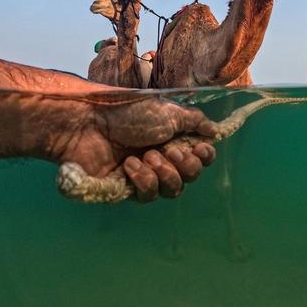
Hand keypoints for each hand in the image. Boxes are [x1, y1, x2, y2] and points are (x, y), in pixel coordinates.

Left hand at [47, 93, 216, 201]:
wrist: (90, 124)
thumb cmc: (128, 112)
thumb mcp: (168, 111)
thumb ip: (195, 121)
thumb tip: (216, 130)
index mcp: (173, 137)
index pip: (200, 157)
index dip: (203, 156)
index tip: (199, 148)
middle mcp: (162, 157)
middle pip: (190, 176)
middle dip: (184, 165)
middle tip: (167, 150)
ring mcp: (145, 175)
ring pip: (172, 190)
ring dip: (163, 173)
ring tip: (145, 156)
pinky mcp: (126, 190)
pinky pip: (148, 196)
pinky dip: (143, 180)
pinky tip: (129, 165)